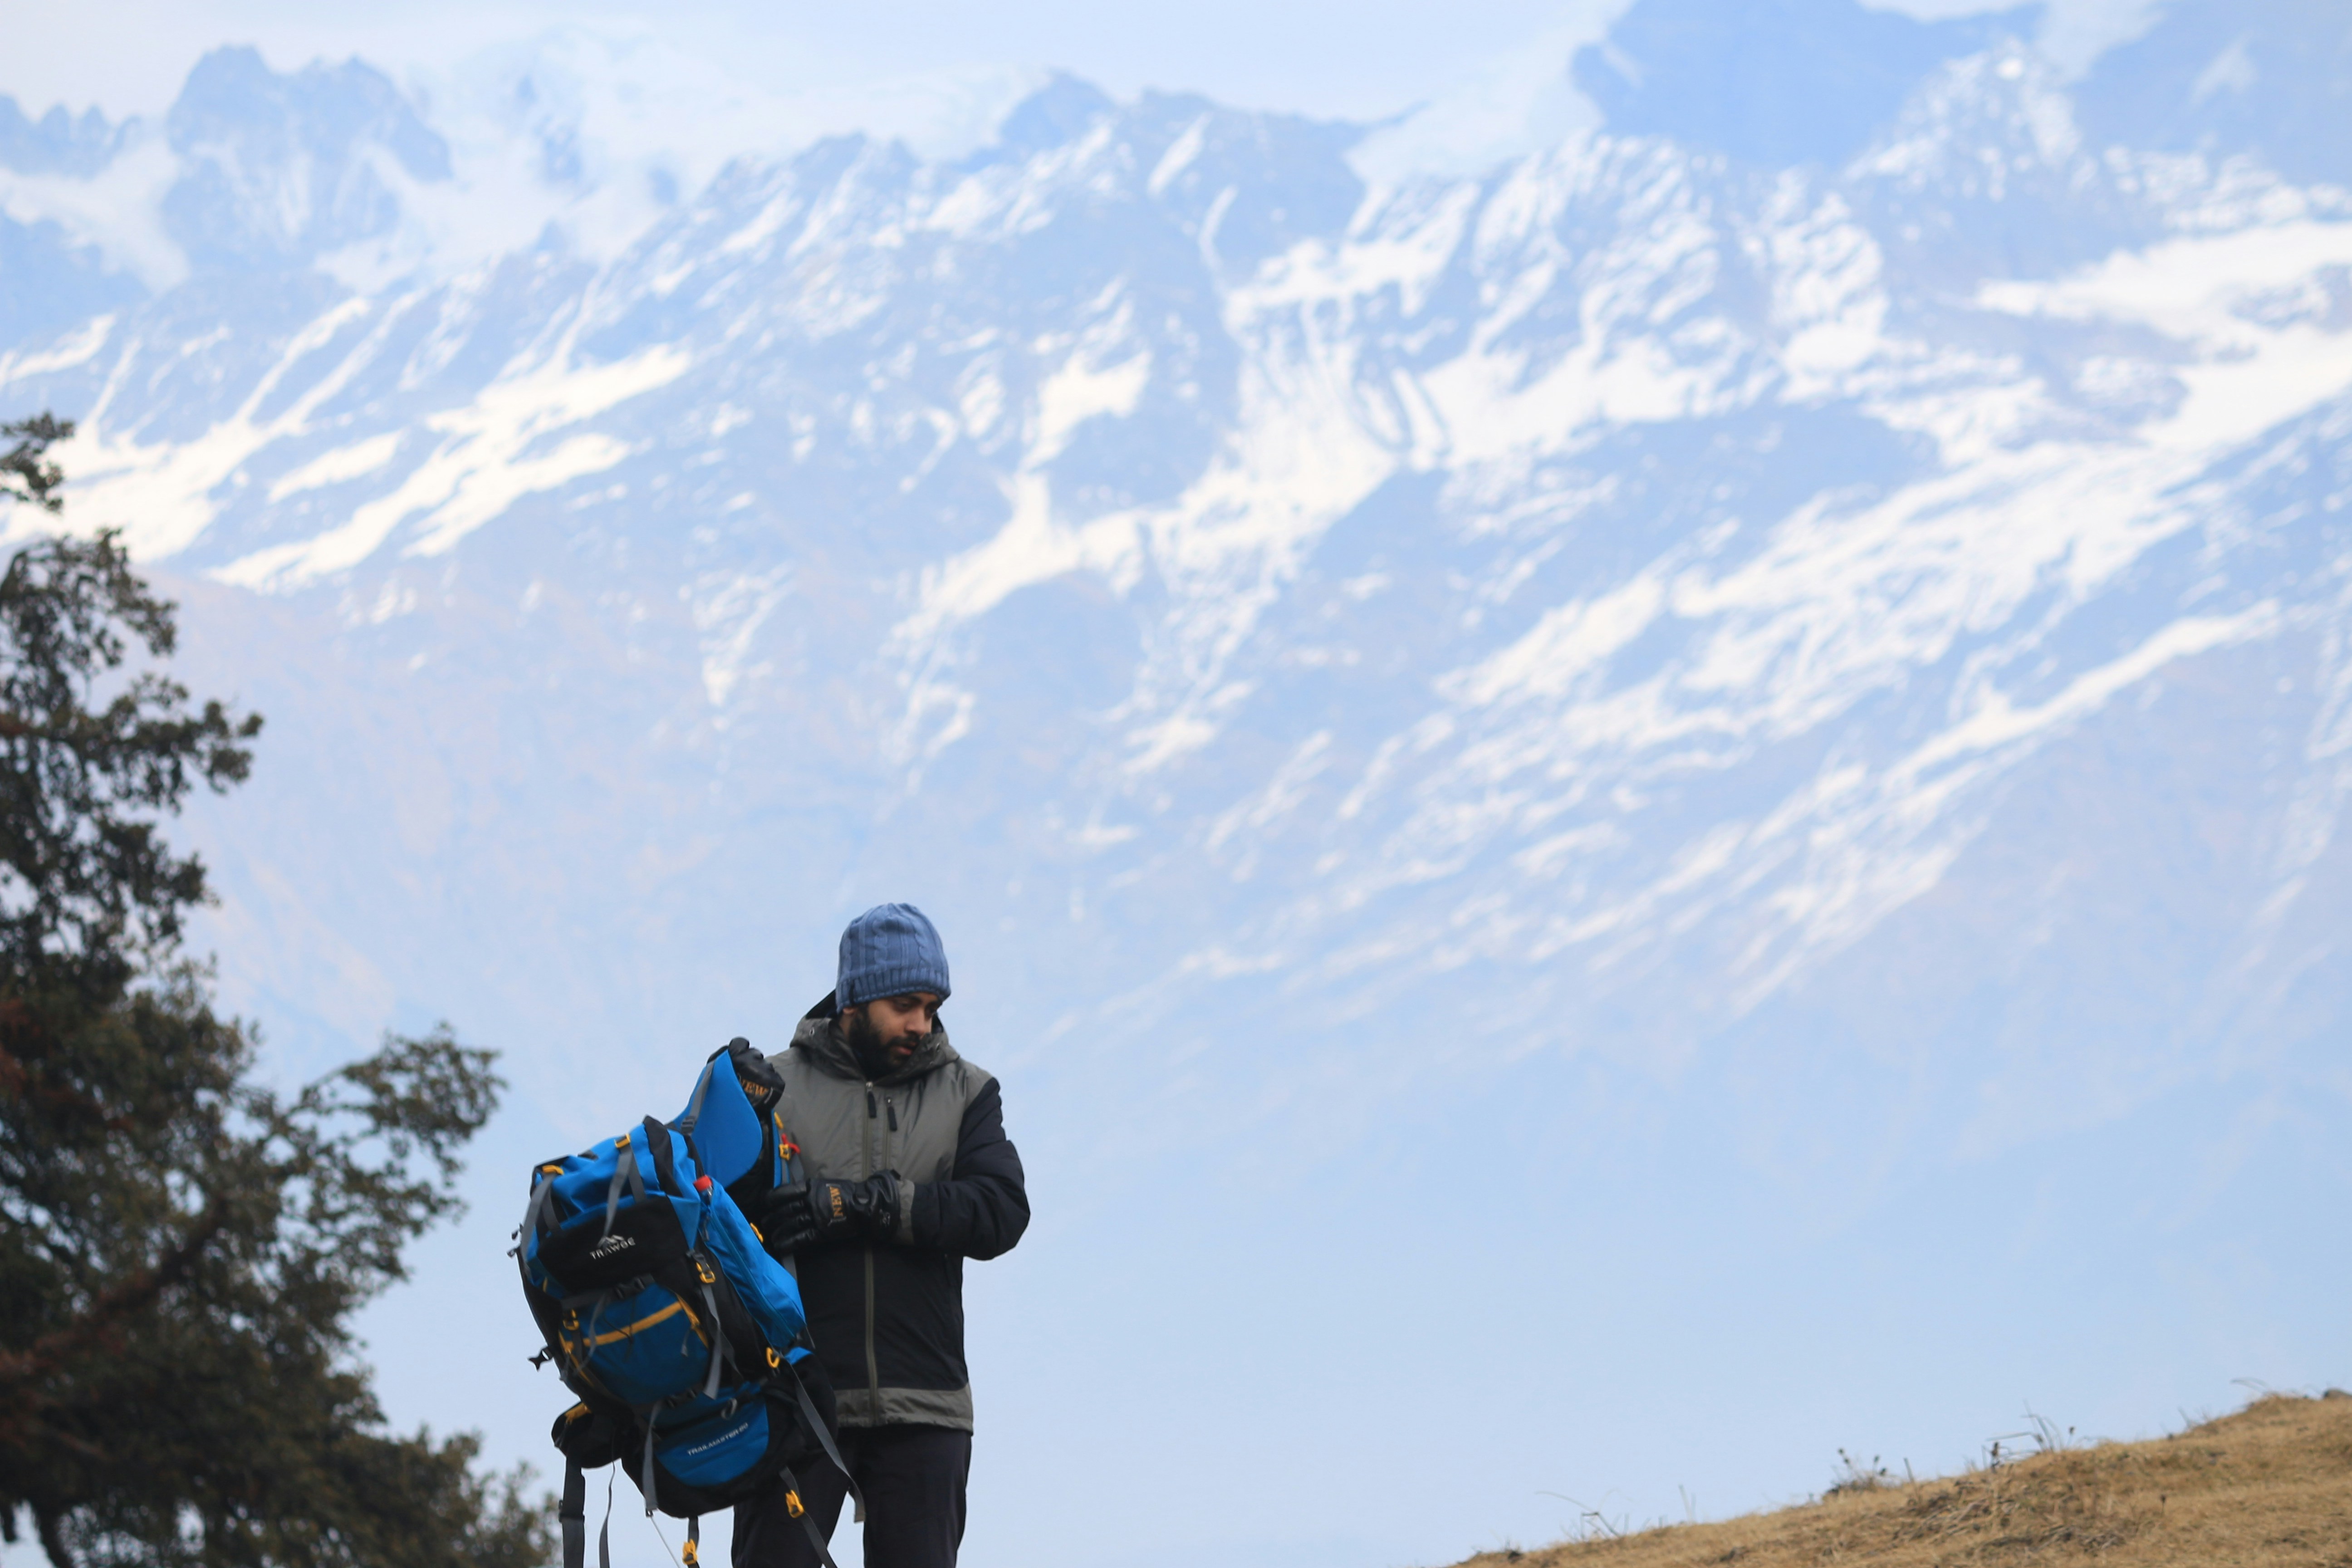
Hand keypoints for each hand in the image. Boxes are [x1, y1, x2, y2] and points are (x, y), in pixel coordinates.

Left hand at [754, 1175, 900, 1252]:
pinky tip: (780, 1247)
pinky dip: (789, 1243)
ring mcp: (817, 1217)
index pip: (785, 1192)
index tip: (763, 1202)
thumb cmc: (845, 1192)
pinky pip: (802, 1238)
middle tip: (763, 1224)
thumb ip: (808, 1189)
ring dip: (778, 1232)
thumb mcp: (825, 1183)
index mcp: (811, 1187)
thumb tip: (791, 1193)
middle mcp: (812, 1201)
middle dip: (772, 1218)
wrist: (865, 1205)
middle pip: (785, 1210)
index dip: (772, 1198)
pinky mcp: (822, 1232)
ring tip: (770, 1237)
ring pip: (791, 1224)